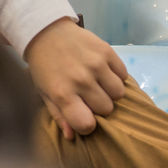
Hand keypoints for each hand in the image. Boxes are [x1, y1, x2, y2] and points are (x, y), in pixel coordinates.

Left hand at [23, 16, 127, 139]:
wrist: (46, 31)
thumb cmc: (44, 66)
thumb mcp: (44, 92)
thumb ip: (58, 115)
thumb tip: (72, 136)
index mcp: (62, 93)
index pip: (87, 124)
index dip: (87, 123)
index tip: (83, 115)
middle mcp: (81, 80)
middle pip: (106, 109)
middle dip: (99, 105)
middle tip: (88, 94)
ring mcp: (96, 64)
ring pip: (119, 93)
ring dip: (110, 91)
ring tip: (97, 82)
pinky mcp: (107, 51)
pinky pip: (123, 74)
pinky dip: (116, 75)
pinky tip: (103, 70)